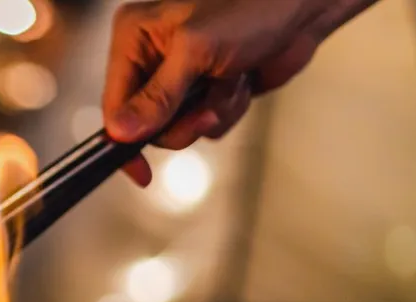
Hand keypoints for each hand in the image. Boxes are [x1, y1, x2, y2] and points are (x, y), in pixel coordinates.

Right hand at [103, 0, 368, 185]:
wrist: (301, 7)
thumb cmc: (251, 7)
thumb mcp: (196, 51)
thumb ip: (157, 96)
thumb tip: (120, 132)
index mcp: (135, 36)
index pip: (114, 103)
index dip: (125, 139)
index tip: (139, 171)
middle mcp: (152, 56)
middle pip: (146, 123)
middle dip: (182, 122)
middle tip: (207, 110)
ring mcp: (181, 75)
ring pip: (180, 127)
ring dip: (212, 112)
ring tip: (232, 81)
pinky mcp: (208, 89)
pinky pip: (206, 124)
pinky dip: (229, 109)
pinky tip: (242, 80)